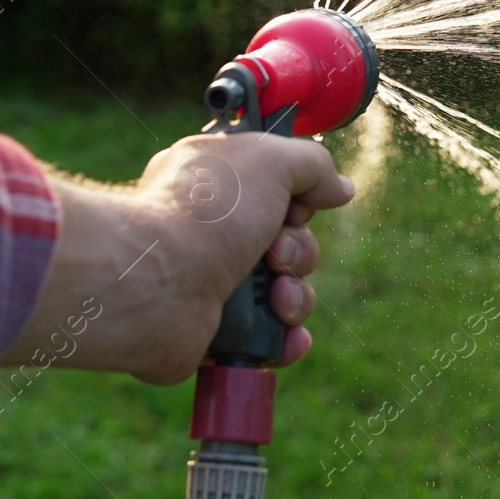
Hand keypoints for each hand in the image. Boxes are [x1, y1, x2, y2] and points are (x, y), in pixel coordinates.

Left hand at [2, 133, 354, 382]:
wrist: (159, 284)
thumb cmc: (207, 213)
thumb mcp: (270, 160)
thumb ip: (312, 165)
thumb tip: (340, 187)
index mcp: (215, 180)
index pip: (274, 186)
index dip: (297, 196)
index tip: (295, 200)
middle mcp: (213, 231)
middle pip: (289, 242)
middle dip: (299, 250)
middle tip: (276, 252)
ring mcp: (214, 283)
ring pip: (286, 291)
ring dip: (296, 295)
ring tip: (275, 296)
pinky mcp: (218, 332)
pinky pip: (271, 338)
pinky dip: (286, 338)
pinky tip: (285, 334)